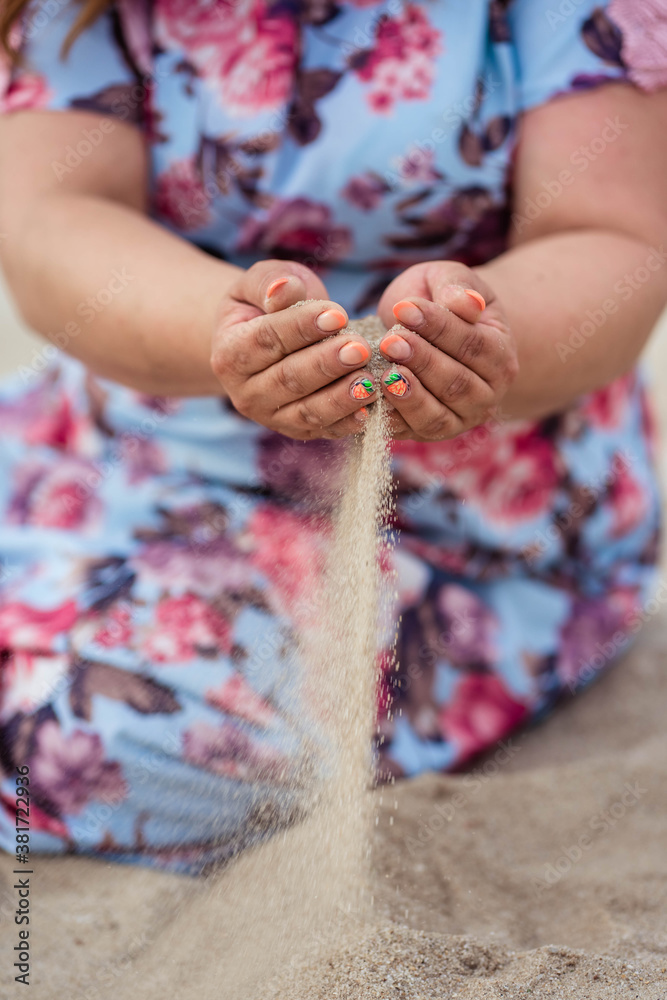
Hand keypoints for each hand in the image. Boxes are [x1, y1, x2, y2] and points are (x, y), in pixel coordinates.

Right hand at [210, 260, 378, 438]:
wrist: (263, 342)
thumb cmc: (266, 305)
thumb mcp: (260, 284)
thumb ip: (270, 283)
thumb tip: (284, 288)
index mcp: (229, 353)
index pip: (267, 340)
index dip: (302, 328)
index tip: (338, 315)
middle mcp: (245, 392)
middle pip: (288, 379)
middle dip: (327, 364)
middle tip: (360, 349)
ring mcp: (270, 417)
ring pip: (306, 411)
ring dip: (340, 397)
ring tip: (369, 380)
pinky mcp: (297, 431)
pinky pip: (323, 430)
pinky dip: (348, 423)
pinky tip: (370, 409)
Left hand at [376, 261, 517, 439]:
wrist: (430, 332)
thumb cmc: (439, 300)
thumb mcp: (448, 279)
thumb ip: (456, 287)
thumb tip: (467, 303)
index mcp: (500, 354)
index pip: (473, 344)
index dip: (439, 328)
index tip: (405, 309)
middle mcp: (487, 394)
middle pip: (457, 383)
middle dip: (421, 362)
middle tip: (390, 342)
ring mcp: (460, 418)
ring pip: (436, 415)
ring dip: (409, 395)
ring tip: (383, 373)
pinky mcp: (429, 432)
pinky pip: (410, 432)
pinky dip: (390, 419)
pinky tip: (370, 401)